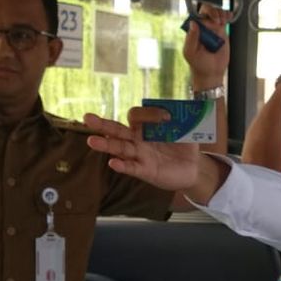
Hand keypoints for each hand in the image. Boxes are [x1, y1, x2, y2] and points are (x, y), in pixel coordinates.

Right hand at [84, 110, 201, 189]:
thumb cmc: (184, 145)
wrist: (193, 168)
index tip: (167, 117)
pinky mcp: (145, 170)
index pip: (136, 115)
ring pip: (120, 148)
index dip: (149, 113)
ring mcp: (140, 155)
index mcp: (145, 127)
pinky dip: (122, 165)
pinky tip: (113, 163)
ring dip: (106, 145)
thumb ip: (181, 118)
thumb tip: (180, 109)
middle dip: (102, 124)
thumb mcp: (185, 129)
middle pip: (117, 130)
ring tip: (91, 141)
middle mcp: (138, 140)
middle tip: (87, 118)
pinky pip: (131, 167)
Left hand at [184, 3, 230, 90]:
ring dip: (220, 13)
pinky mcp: (221, 31)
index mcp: (192, 30)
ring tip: (222, 22)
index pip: (196, 15)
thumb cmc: (199, 64)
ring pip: (216, 12)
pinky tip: (229, 17)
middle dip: (213, 13)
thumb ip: (191, 38)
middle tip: (216, 23)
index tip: (208, 23)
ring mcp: (212, 28)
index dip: (203, 15)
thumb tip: (193, 23)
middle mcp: (202, 27)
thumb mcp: (190, 52)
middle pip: (206, 10)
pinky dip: (227, 15)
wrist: (212, 73)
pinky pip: (224, 18)